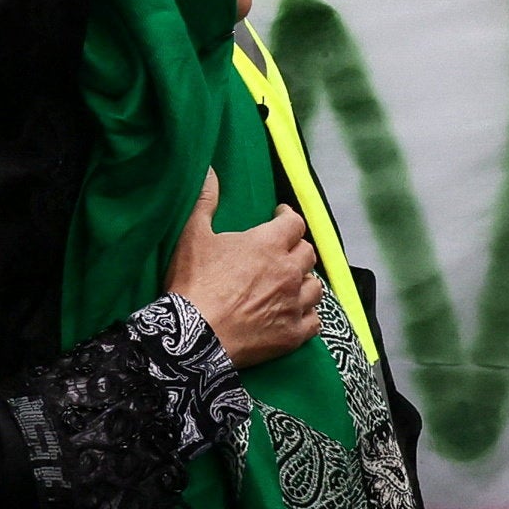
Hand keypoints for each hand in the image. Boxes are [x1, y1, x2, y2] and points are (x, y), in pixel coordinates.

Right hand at [163, 170, 327, 368]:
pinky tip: (295, 314)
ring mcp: (294, 305)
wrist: (193, 337)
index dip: (287, 218)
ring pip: (316, 287)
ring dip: (305, 281)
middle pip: (308, 253)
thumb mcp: (192, 235)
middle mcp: (289, 272)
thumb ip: (205, 199)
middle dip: (297, 249)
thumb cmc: (193, 283)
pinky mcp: (293, 334)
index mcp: (269, 244)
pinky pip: (314, 321)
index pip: (295, 223)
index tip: (280, 217)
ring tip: (291, 283)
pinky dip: (308, 315)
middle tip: (282, 252)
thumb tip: (209, 170)